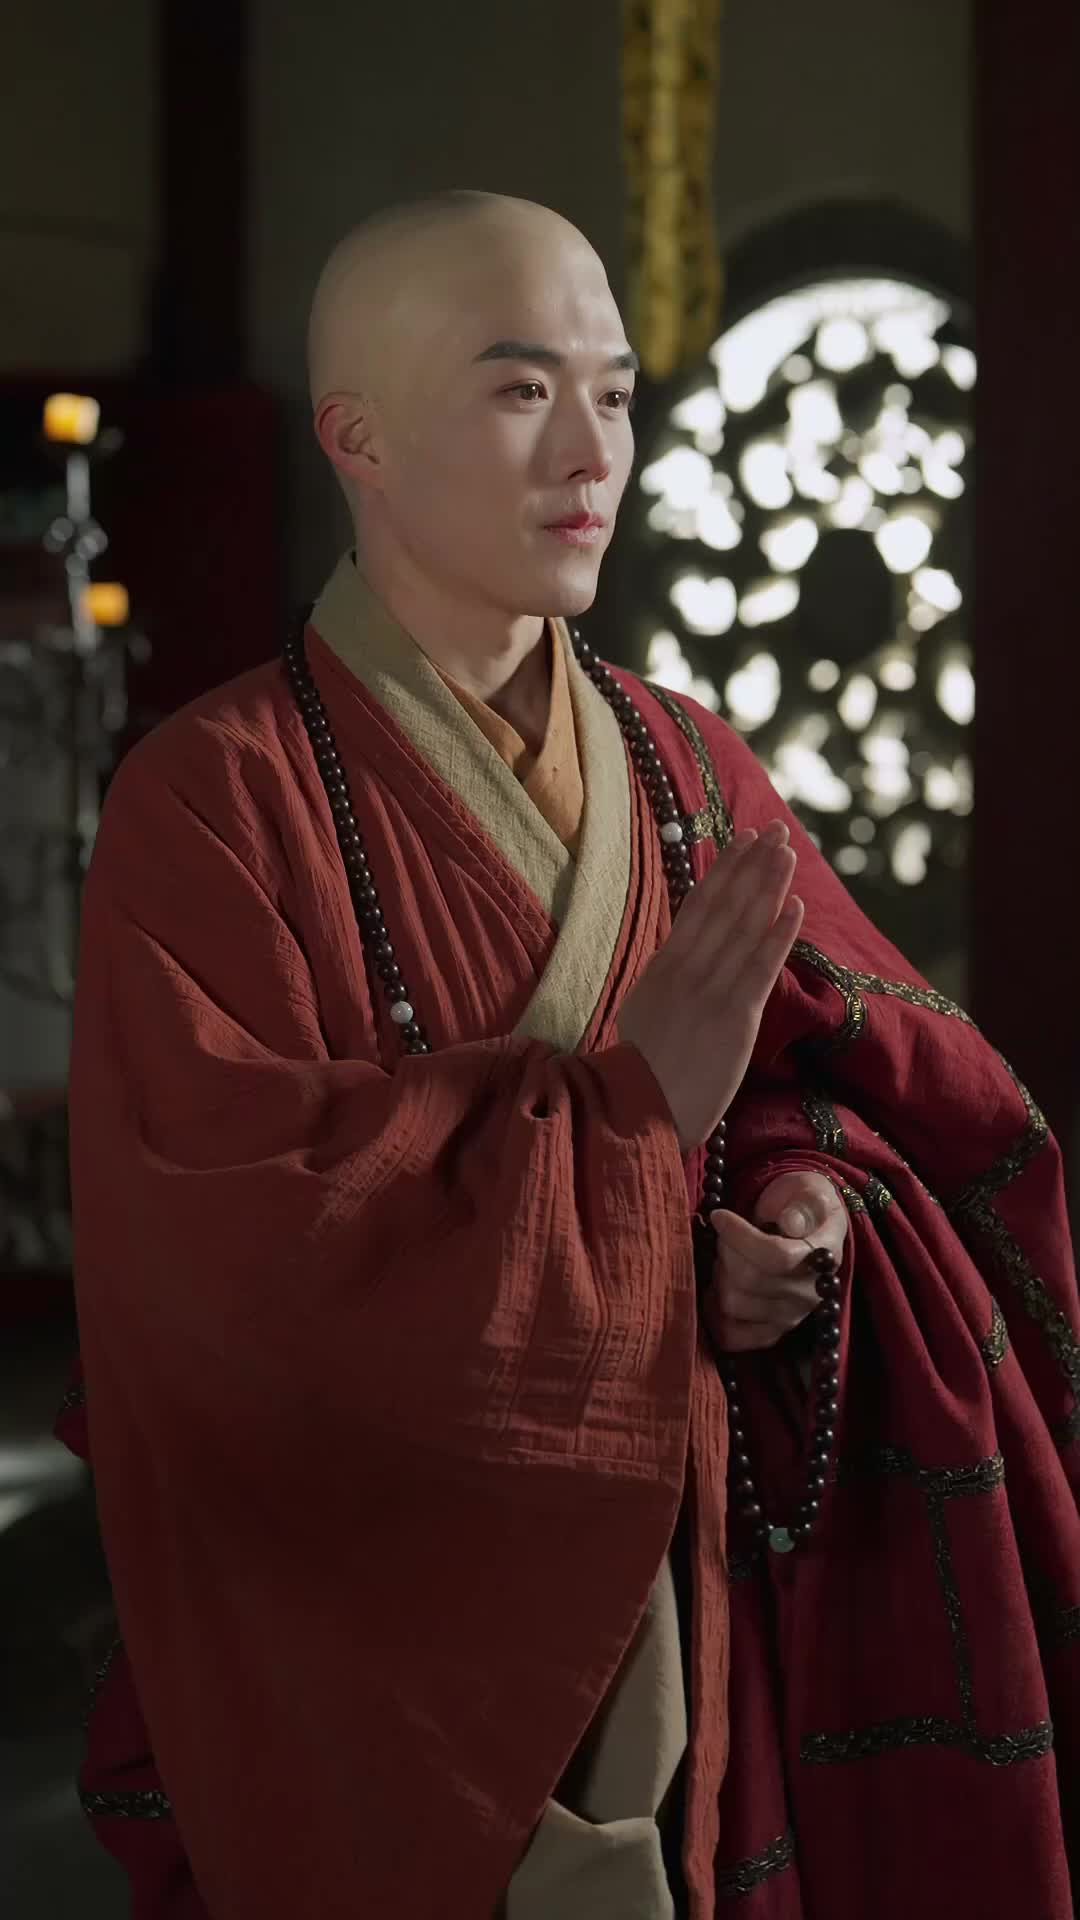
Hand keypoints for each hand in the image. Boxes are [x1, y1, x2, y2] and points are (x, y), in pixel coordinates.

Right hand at [616, 823, 802, 1152]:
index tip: (744, 840)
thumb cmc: (641, 1073)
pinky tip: (794, 907)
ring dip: (769, 886)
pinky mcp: (733, 1018)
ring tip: (788, 853)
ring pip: (744, 928)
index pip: (697, 905)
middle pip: (724, 905)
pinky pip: (760, 968)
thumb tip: (686, 955)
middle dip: (752, 865)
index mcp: (664, 966)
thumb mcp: (645, 1012)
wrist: (635, 1112)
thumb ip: (668, 981)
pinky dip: (778, 934)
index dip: (724, 870)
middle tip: (776, 830)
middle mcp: (685, 970)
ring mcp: (709, 991)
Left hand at [707, 1170, 847, 1351]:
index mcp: (823, 1256)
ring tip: (726, 1258)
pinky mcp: (773, 1332)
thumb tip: (791, 1223)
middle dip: (725, 1251)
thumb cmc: (801, 1204)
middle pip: (747, 1280)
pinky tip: (714, 1291)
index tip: (719, 1215)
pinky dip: (715, 1315)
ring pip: (733, 1303)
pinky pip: (734, 1336)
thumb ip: (803, 1205)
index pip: (776, 1257)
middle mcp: (810, 1293)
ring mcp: (792, 1317)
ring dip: (718, 1276)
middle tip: (724, 1235)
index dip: (739, 1236)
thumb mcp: (807, 1191)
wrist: (804, 1226)